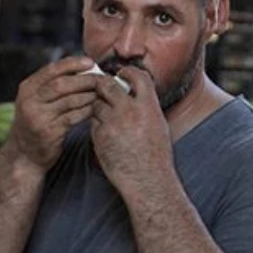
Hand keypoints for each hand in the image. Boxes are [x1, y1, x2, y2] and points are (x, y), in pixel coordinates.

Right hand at [10, 56, 102, 171]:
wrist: (24, 153)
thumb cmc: (36, 122)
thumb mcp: (36, 100)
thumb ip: (52, 85)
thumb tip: (82, 67)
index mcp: (27, 88)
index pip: (52, 69)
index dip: (73, 64)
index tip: (90, 62)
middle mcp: (30, 101)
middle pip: (61, 84)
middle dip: (84, 80)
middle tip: (101, 80)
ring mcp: (38, 117)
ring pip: (69, 101)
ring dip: (88, 96)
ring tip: (101, 93)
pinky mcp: (49, 132)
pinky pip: (73, 117)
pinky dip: (86, 111)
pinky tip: (95, 108)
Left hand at [90, 66, 174, 197]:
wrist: (147, 181)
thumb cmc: (156, 156)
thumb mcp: (158, 125)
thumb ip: (146, 106)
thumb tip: (136, 91)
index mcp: (148, 106)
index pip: (136, 76)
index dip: (127, 72)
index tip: (122, 74)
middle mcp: (129, 111)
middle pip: (107, 85)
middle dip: (103, 86)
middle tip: (104, 89)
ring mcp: (112, 124)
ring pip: (97, 104)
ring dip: (99, 107)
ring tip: (109, 118)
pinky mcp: (100, 136)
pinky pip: (93, 123)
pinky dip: (97, 125)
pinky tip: (107, 136)